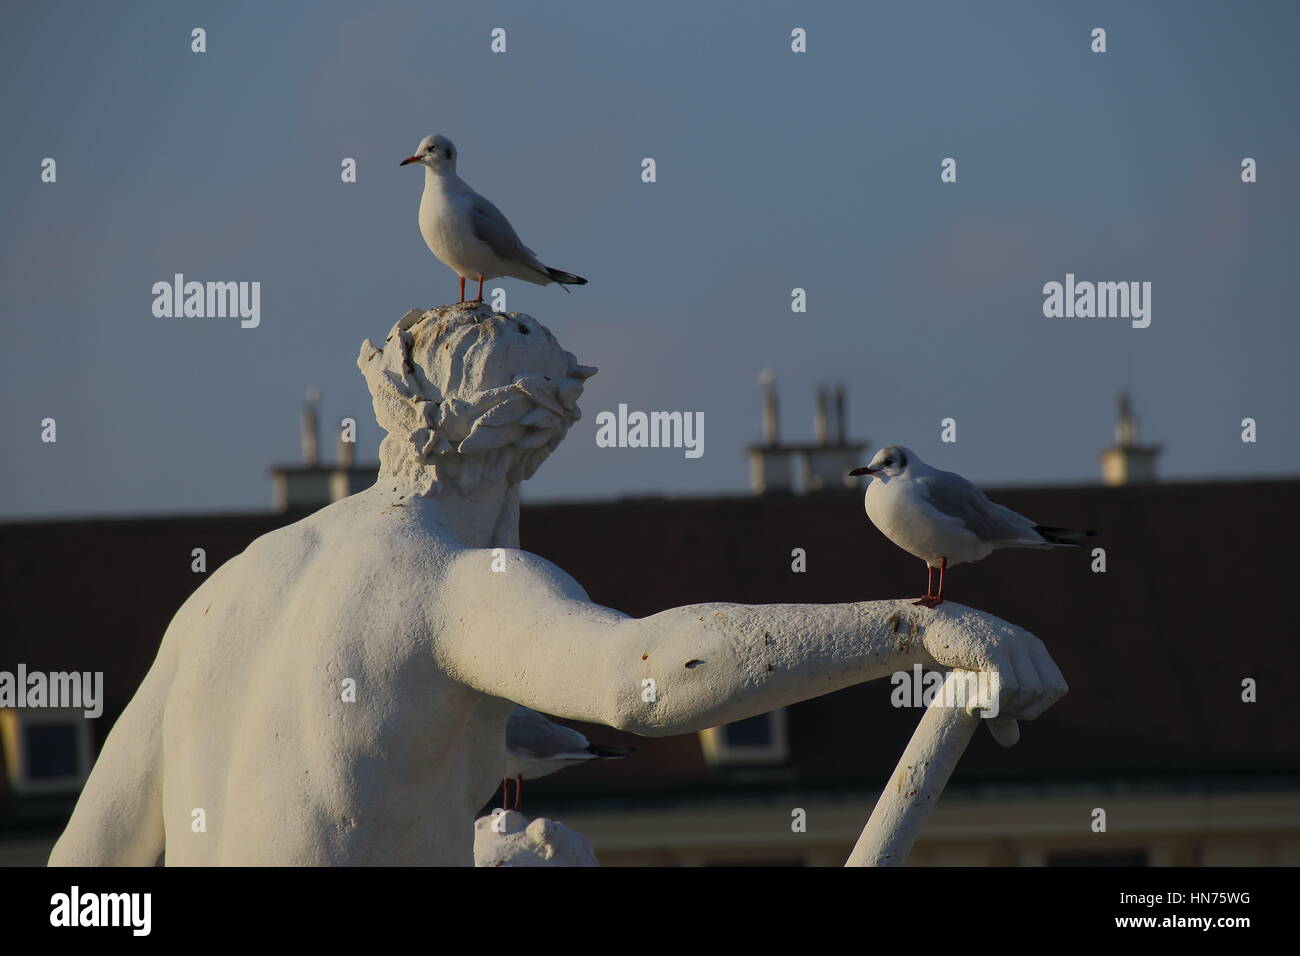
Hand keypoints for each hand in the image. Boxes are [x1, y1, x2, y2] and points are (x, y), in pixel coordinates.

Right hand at [917, 605, 1067, 747]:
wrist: (927, 628)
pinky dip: (992, 704)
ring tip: (977, 707)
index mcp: (1032, 647)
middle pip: (1047, 691)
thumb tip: (1012, 742)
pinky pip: (1008, 687)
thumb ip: (1002, 707)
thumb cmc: (955, 655)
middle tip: (991, 711)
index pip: (1057, 687)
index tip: (1007, 709)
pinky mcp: (993, 650)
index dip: (1036, 706)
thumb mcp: (984, 680)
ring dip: (1004, 709)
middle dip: (1021, 710)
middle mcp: (1027, 643)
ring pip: (1029, 691)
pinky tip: (972, 707)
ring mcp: (1011, 645)